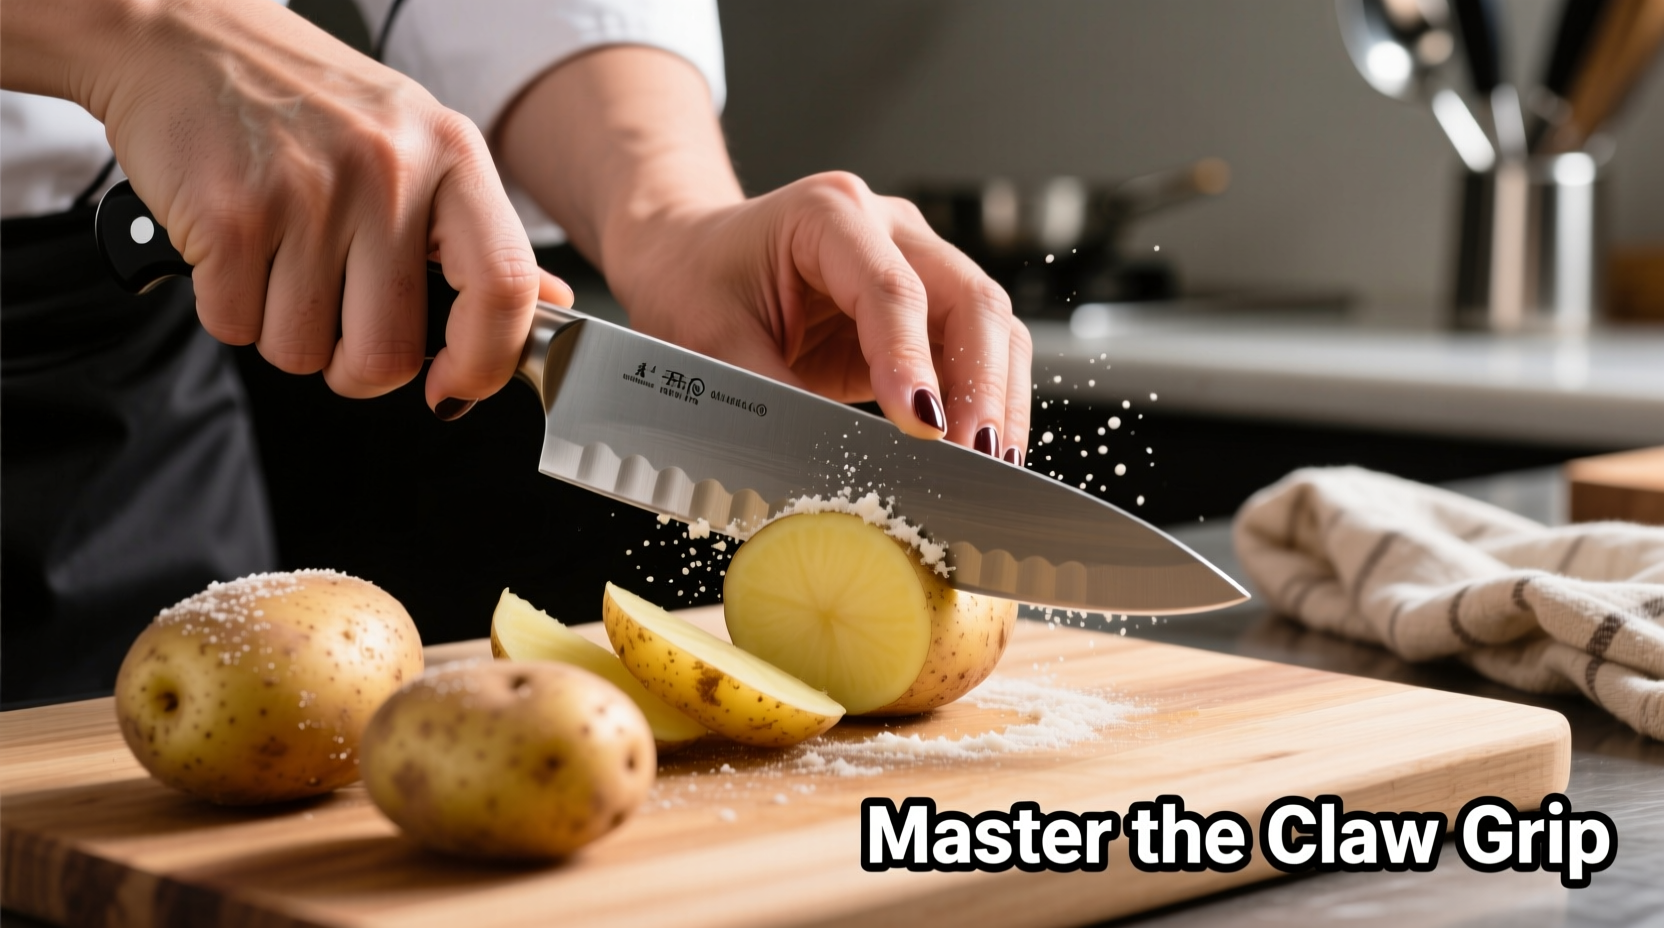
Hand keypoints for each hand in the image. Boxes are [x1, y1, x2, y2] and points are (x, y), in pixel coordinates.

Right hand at [3, 0, 544, 412]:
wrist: (178, 34)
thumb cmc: (303, 96)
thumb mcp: (415, 142)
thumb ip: (478, 232)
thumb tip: (544, 303)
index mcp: (452, 154)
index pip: (505, 287)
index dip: (484, 363)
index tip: (455, 389)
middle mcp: (388, 171)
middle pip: (389, 352)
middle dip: (356, 369)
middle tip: (338, 325)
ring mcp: (308, 192)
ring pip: (304, 351)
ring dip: (284, 332)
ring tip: (279, 262)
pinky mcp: (230, 215)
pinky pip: (236, 327)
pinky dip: (228, 309)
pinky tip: (234, 250)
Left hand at [609, 175, 1032, 460]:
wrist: (688, 255)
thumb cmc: (693, 280)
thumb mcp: (710, 341)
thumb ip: (770, 395)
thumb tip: (824, 459)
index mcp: (828, 213)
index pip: (892, 289)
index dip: (912, 361)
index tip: (924, 425)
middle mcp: (888, 228)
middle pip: (968, 297)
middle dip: (981, 383)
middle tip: (978, 456)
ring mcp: (915, 262)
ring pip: (988, 324)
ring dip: (998, 395)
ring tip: (992, 462)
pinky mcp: (924, 309)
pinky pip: (974, 350)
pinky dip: (985, 399)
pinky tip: (981, 447)